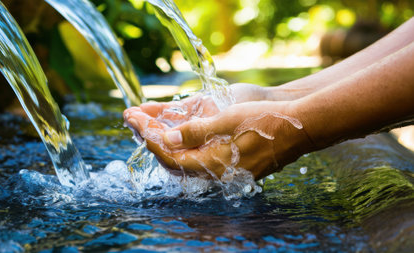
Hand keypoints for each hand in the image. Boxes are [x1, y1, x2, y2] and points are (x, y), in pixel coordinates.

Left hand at [124, 100, 314, 178]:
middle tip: (137, 123)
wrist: (300, 128)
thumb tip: (166, 139)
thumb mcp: (228, 120)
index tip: (135, 122)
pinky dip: (185, 147)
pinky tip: (180, 135)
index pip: (170, 155)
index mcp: (213, 163)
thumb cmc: (266, 121)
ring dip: (167, 144)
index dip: (150, 139)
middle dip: (153, 141)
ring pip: (186, 161)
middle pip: (175, 161)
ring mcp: (225, 171)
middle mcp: (216, 172)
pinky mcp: (233, 166)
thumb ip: (195, 132)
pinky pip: (201, 159)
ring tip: (152, 126)